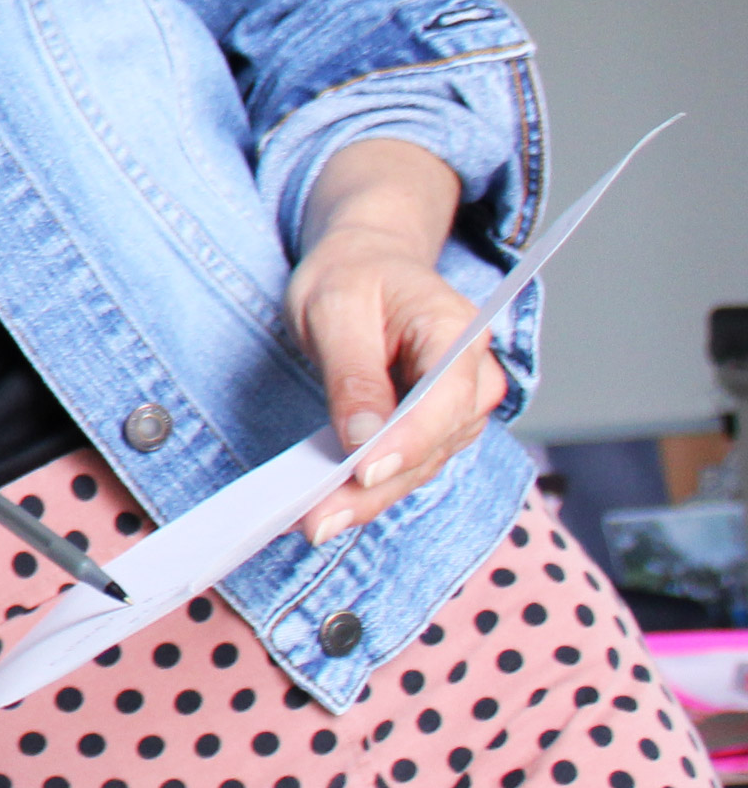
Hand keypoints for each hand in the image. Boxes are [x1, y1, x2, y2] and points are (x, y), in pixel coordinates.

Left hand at [290, 139, 502, 545]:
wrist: (366, 266)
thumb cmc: (352, 277)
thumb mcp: (334, 308)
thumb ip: (352, 372)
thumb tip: (363, 439)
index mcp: (459, 330)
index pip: (446, 398)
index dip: (408, 441)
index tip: (364, 472)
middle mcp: (473, 377)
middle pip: (434, 444)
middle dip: (376, 486)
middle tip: (318, 518)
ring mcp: (458, 409)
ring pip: (420, 466)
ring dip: (369, 498)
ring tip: (314, 520)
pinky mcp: (432, 430)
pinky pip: (405, 466)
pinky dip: (368, 489)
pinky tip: (329, 507)